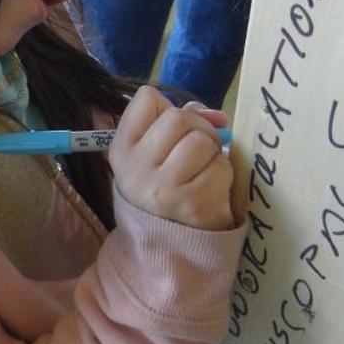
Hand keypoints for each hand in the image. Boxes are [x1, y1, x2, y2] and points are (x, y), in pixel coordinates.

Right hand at [109, 86, 234, 230]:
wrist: (166, 245)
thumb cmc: (161, 189)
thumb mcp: (152, 155)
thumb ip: (176, 122)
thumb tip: (218, 115)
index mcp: (121, 150)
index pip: (146, 98)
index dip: (165, 108)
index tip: (168, 131)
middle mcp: (137, 169)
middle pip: (178, 117)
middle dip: (197, 127)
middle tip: (197, 148)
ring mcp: (165, 188)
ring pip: (201, 141)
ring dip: (212, 152)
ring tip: (203, 168)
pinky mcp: (194, 204)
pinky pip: (220, 168)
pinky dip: (222, 174)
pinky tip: (210, 188)